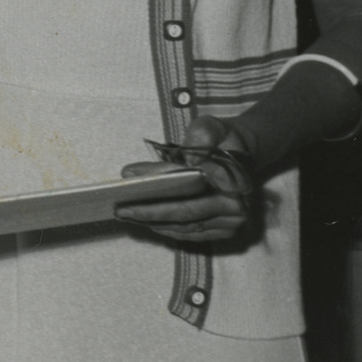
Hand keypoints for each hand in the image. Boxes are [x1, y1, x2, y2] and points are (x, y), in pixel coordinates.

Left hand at [114, 115, 258, 242]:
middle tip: (119, 208)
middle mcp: (236, 206)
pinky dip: (166, 228)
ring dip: (153, 222)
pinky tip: (144, 221)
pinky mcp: (222, 232)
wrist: (242, 155)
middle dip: (150, 210)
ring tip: (125, 214)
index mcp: (234, 180)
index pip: (191, 183)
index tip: (129, 176)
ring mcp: (230, 223)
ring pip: (185, 226)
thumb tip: (181, 161)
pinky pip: (190, 233)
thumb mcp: (211, 127)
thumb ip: (199, 137)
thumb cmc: (222, 140)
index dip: (160, 180)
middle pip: (186, 211)